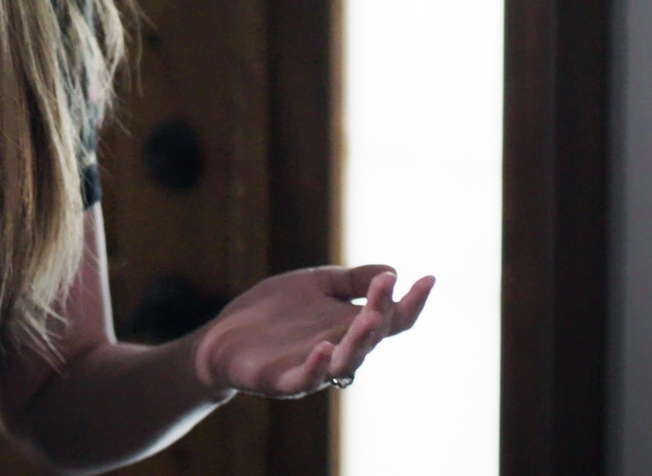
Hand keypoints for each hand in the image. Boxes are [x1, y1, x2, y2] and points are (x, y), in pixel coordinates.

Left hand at [188, 264, 433, 399]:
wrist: (223, 338)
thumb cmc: (272, 312)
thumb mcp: (314, 284)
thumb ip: (350, 280)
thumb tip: (393, 270)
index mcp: (349, 325)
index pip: (391, 319)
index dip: (411, 302)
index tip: (428, 278)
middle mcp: (339, 348)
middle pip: (371, 336)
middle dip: (381, 311)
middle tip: (386, 288)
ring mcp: (313, 366)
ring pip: (347, 359)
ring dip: (360, 340)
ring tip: (370, 317)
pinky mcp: (283, 380)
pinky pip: (306, 379)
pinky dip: (318, 366)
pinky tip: (323, 347)